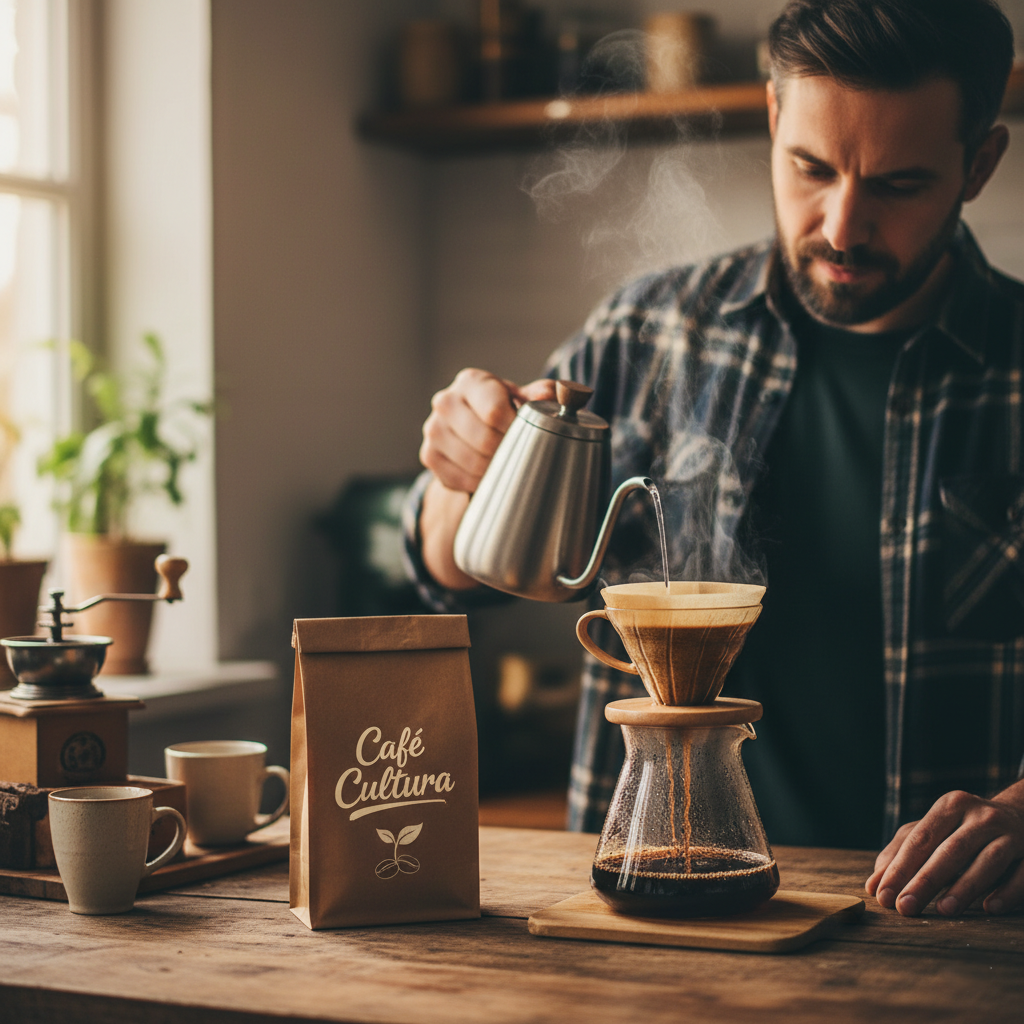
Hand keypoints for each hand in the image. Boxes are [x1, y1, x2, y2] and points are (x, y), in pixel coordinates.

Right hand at [419, 368, 556, 493]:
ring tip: (507, 464)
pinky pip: (459, 479)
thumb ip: (540, 395)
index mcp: (471, 382)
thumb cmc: (503, 409)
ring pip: (472, 463)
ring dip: (495, 470)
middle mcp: (445, 401)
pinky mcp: (429, 455)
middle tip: (520, 455)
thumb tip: (553, 393)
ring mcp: (433, 429)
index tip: (529, 436)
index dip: (516, 429)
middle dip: (508, 452)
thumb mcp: (522, 397)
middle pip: (484, 440)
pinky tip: (489, 473)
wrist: (472, 426)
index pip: (495, 411)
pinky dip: (478, 482)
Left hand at [865, 783, 1023, 916]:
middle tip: (905, 908)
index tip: (882, 895)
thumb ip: (900, 853)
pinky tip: (990, 908)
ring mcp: (1010, 833)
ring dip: (965, 886)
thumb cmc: (963, 829)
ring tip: (943, 910)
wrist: (1021, 816)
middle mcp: (980, 815)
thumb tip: (874, 886)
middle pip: (950, 850)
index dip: (899, 868)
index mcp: (950, 806)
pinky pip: (1022, 875)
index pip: (919, 839)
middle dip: (925, 880)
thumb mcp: (932, 831)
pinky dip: (1007, 892)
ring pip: (988, 861)